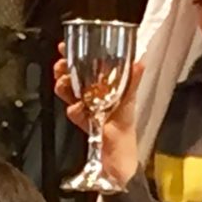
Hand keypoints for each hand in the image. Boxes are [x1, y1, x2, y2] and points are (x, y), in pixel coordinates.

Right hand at [54, 42, 145, 185]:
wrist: (119, 154)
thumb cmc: (126, 126)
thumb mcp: (131, 98)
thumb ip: (134, 80)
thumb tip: (141, 60)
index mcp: (104, 85)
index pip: (87, 64)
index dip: (76, 55)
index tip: (67, 46)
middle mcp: (93, 94)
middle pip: (73, 75)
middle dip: (64, 69)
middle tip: (61, 65)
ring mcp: (85, 107)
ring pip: (68, 91)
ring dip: (63, 85)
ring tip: (63, 83)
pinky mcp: (82, 121)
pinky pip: (73, 111)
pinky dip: (74, 110)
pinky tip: (76, 109)